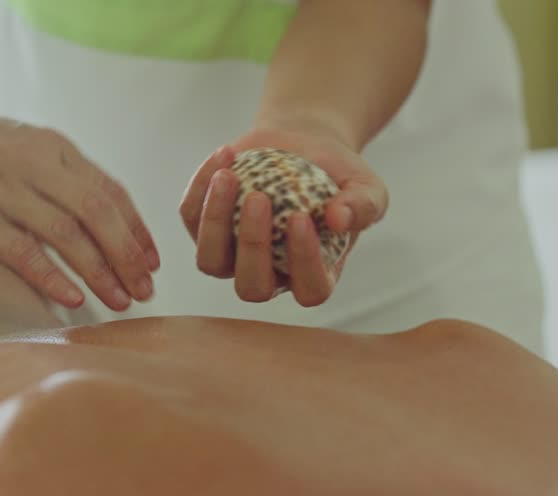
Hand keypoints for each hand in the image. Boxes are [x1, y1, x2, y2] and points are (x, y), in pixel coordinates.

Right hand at [0, 95, 158, 310]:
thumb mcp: (24, 145)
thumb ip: (59, 175)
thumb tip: (101, 218)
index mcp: (53, 148)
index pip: (110, 192)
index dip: (137, 229)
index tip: (153, 262)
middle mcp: (35, 167)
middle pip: (98, 214)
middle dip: (128, 256)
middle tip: (146, 290)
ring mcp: (3, 192)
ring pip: (67, 235)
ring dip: (100, 272)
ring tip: (120, 302)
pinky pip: (22, 251)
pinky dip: (52, 276)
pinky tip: (73, 299)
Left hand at [179, 121, 387, 306]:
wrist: (304, 144)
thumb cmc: (338, 175)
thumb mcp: (365, 187)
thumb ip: (363, 206)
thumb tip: (339, 218)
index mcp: (312, 275)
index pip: (309, 288)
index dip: (304, 262)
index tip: (302, 218)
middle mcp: (269, 275)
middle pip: (251, 287)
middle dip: (252, 246)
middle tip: (260, 198)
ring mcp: (232, 256)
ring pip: (211, 261)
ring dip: (214, 223)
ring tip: (229, 177)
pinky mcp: (204, 227)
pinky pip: (191, 217)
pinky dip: (201, 187)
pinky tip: (224, 156)